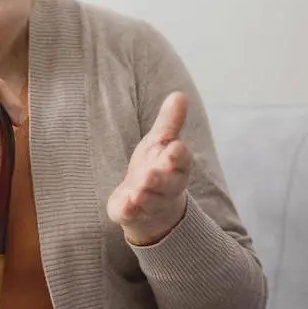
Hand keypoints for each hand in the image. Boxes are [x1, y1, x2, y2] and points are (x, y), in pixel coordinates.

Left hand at [108, 92, 192, 245]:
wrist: (149, 206)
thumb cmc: (157, 167)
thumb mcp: (160, 142)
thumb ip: (170, 122)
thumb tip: (180, 94)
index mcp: (176, 165)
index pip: (182, 160)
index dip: (178, 155)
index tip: (175, 147)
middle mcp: (167, 186)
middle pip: (168, 184)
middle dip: (160, 180)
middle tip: (150, 175)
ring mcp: (150, 202)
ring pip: (150, 200)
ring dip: (145, 196)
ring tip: (138, 192)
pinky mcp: (133, 214)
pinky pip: (132, 214)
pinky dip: (130, 210)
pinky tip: (126, 205)